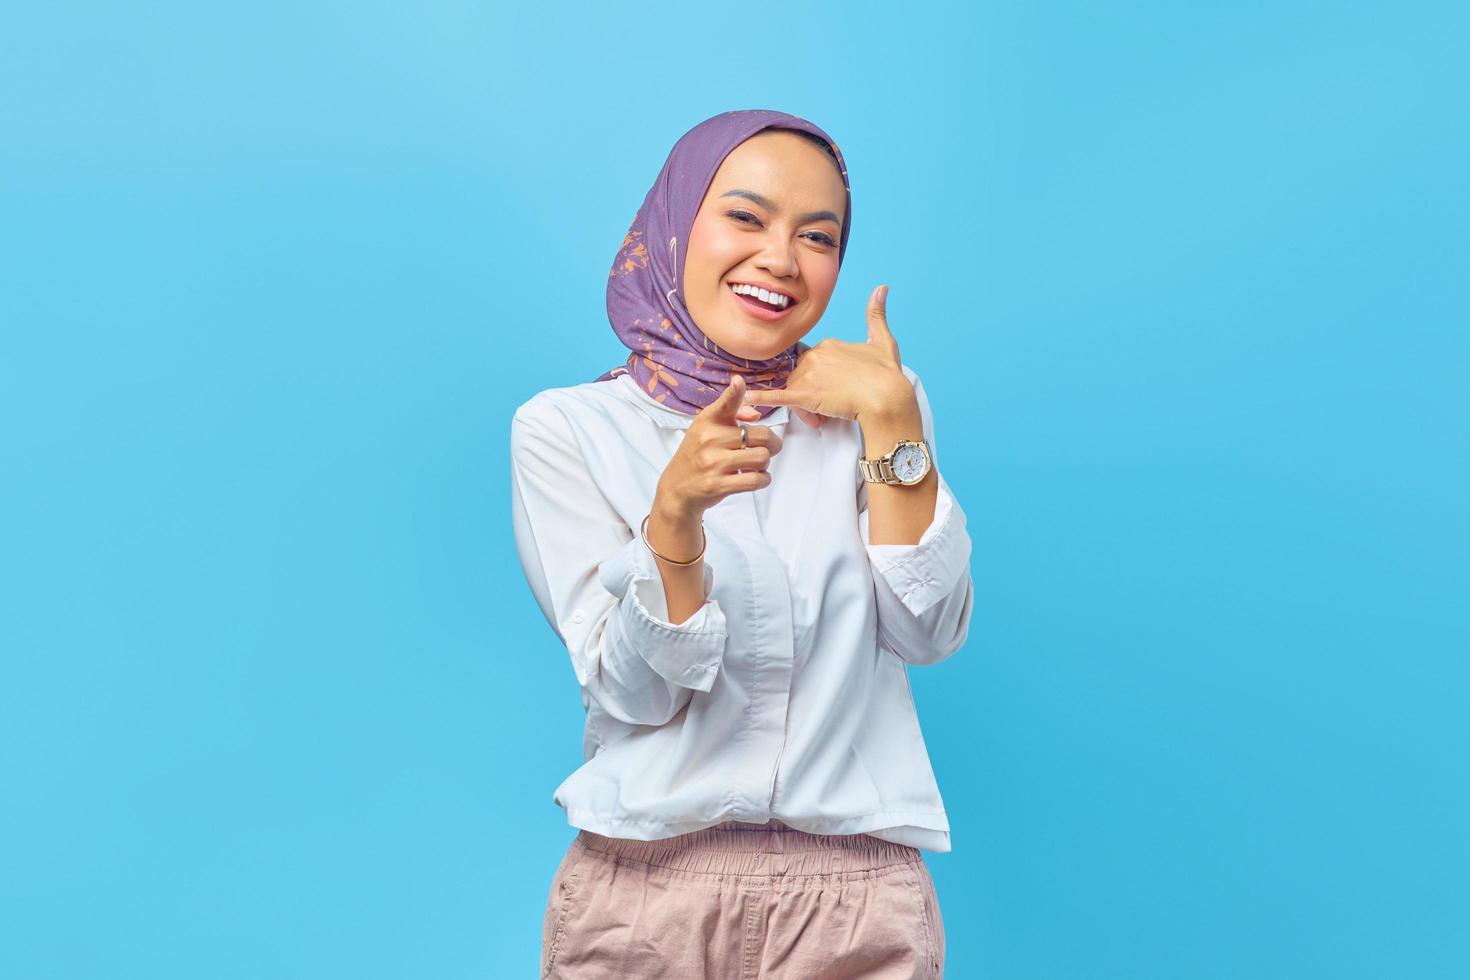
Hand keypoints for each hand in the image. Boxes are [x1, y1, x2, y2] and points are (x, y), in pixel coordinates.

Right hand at [652, 373, 784, 520]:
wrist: (676, 489)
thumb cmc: (697, 456)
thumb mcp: (705, 429)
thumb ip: (731, 415)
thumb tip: (755, 414)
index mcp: (707, 421)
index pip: (725, 404)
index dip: (735, 392)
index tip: (739, 382)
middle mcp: (710, 439)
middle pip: (762, 436)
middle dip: (773, 443)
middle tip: (768, 448)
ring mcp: (713, 463)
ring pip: (762, 458)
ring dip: (765, 464)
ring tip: (755, 465)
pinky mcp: (718, 485)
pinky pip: (755, 480)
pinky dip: (763, 479)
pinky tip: (755, 477)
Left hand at [742, 285, 915, 427]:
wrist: (887, 397)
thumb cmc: (887, 374)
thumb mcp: (883, 340)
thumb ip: (876, 314)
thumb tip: (882, 288)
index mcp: (828, 344)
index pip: (812, 364)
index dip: (820, 380)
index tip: (834, 391)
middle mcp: (815, 356)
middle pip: (800, 377)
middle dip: (810, 394)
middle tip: (828, 408)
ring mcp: (809, 375)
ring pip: (794, 391)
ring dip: (804, 407)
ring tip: (822, 417)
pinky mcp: (805, 395)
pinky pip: (778, 395)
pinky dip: (762, 397)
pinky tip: (748, 400)